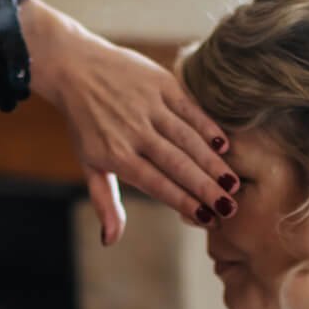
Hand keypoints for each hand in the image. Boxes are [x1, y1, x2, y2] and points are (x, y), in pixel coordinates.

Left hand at [21, 0, 236, 244]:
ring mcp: (148, 106)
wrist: (76, 68)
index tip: (208, 219)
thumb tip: (110, 240)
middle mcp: (134, 131)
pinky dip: (207, 127)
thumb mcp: (89, 164)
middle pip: (177, 164)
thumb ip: (105, 201)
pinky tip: (223, 146)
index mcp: (115, 155)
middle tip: (230, 208)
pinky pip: (189, 109)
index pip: (156, 184)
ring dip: (212, 162)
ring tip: (232, 183)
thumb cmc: (86, 124)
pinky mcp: (160, 84)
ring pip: (187, 139)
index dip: (184, 202)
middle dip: (205, 188)